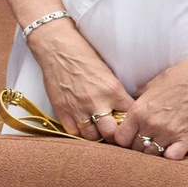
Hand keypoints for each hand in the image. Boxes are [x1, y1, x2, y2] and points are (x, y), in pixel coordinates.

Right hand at [26, 18, 136, 147]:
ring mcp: (78, 108)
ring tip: (96, 128)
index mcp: (113, 90)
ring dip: (96, 133)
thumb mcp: (108, 74)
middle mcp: (97, 102)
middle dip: (114, 134)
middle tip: (113, 131)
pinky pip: (73, 132)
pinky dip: (78, 130)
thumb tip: (123, 110)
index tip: (128, 124)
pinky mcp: (62, 110)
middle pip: (111, 133)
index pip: (129, 117)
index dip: (129, 122)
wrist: (58, 50)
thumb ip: (116, 94)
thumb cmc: (84, 56)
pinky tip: (81, 124)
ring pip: (92, 136)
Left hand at [128, 50, 187, 160]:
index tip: (130, 138)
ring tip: (158, 146)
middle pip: (135, 148)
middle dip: (138, 147)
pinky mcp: (186, 139)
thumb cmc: (178, 79)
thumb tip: (132, 102)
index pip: (121, 138)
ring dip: (153, 152)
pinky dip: (170, 156)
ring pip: (152, 154)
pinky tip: (172, 150)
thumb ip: (139, 98)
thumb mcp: (151, 85)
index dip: (124, 140)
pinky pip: (172, 157)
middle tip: (145, 143)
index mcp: (138, 112)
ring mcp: (168, 134)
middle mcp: (150, 125)